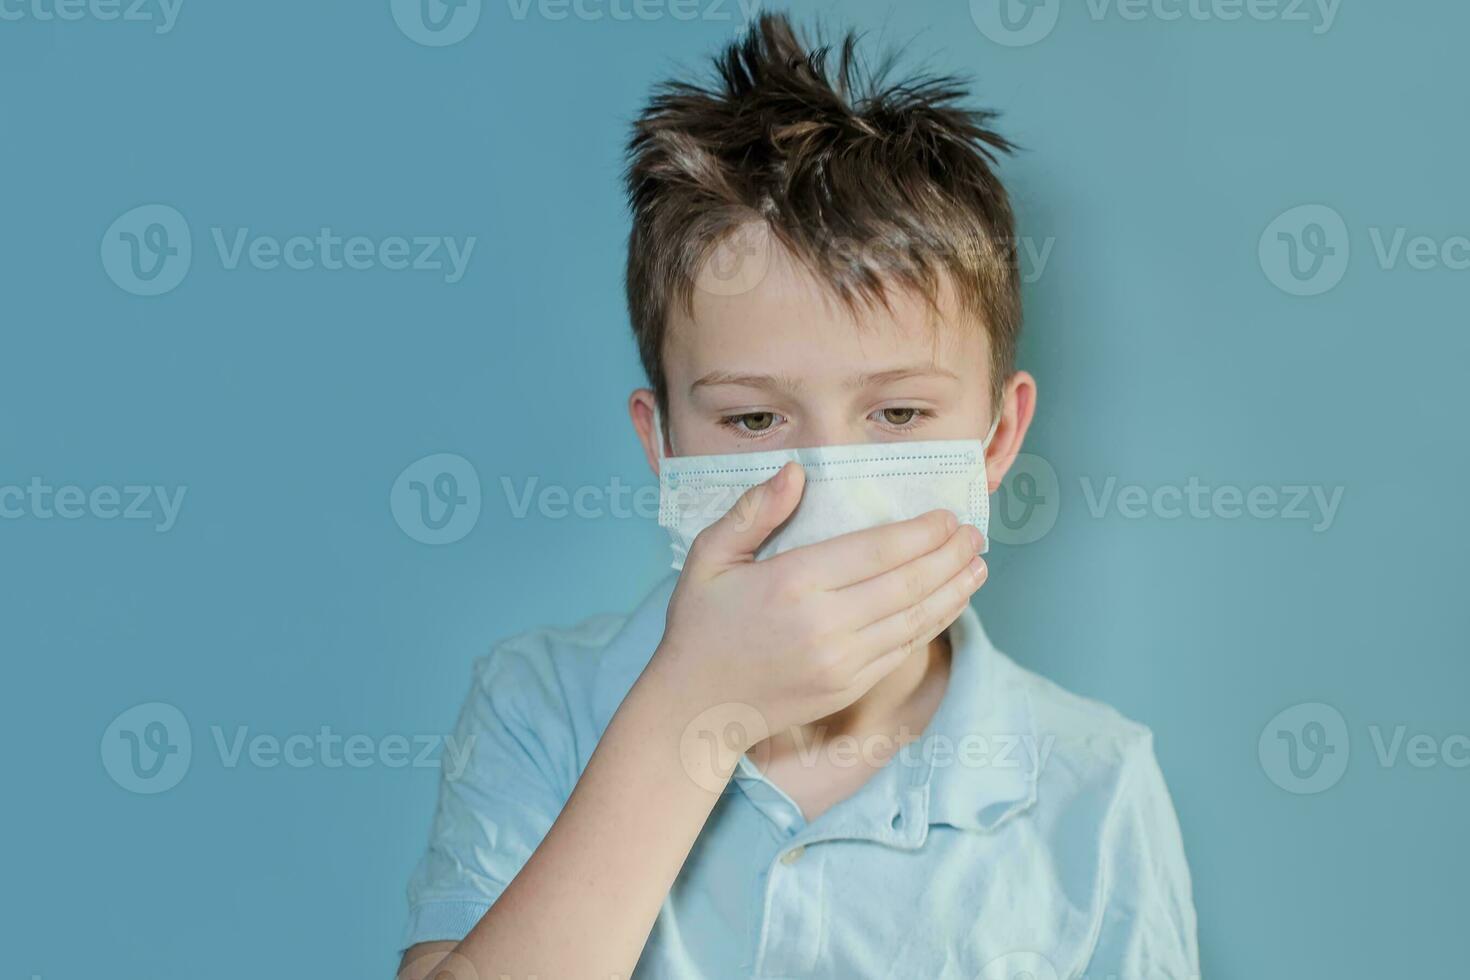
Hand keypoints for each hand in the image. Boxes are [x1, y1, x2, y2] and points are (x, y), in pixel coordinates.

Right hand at [646, 461, 987, 758]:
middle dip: (950, 555)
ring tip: (979, 565)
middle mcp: (825, 624)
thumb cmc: (701, 625)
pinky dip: (934, 623)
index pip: (877, 550)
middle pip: (907, 582)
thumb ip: (753, 511)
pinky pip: (904, 650)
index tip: (948, 516)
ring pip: (915, 619)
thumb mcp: (708, 557)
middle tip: (976, 534)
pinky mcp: (849, 686)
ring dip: (954, 589)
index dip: (922, 532)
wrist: (697, 707)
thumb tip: (796, 470)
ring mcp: (842, 661)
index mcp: (793, 583)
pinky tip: (950, 603)